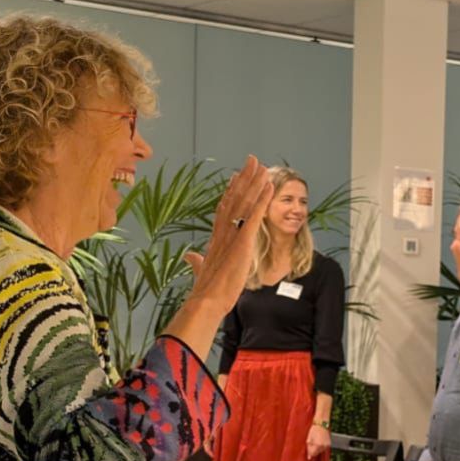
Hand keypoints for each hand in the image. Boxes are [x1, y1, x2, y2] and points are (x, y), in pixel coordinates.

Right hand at [182, 156, 275, 310]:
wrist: (207, 300)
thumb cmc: (206, 289)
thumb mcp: (202, 270)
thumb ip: (196, 261)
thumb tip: (190, 256)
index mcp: (216, 237)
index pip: (224, 208)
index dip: (231, 191)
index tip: (236, 177)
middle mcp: (223, 231)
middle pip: (235, 198)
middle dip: (244, 178)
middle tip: (252, 160)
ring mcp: (232, 235)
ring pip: (244, 202)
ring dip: (254, 183)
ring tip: (262, 166)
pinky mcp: (243, 242)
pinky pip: (254, 216)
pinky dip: (262, 200)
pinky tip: (269, 187)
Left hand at [305, 423, 331, 459]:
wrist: (321, 424)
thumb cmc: (314, 430)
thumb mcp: (309, 439)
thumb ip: (309, 448)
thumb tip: (309, 457)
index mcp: (317, 445)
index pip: (312, 454)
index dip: (309, 452)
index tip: (308, 448)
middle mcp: (323, 446)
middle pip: (317, 453)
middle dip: (313, 450)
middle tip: (311, 443)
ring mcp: (327, 445)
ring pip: (320, 451)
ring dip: (317, 448)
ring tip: (316, 441)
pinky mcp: (329, 443)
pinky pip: (324, 448)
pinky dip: (321, 446)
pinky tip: (319, 440)